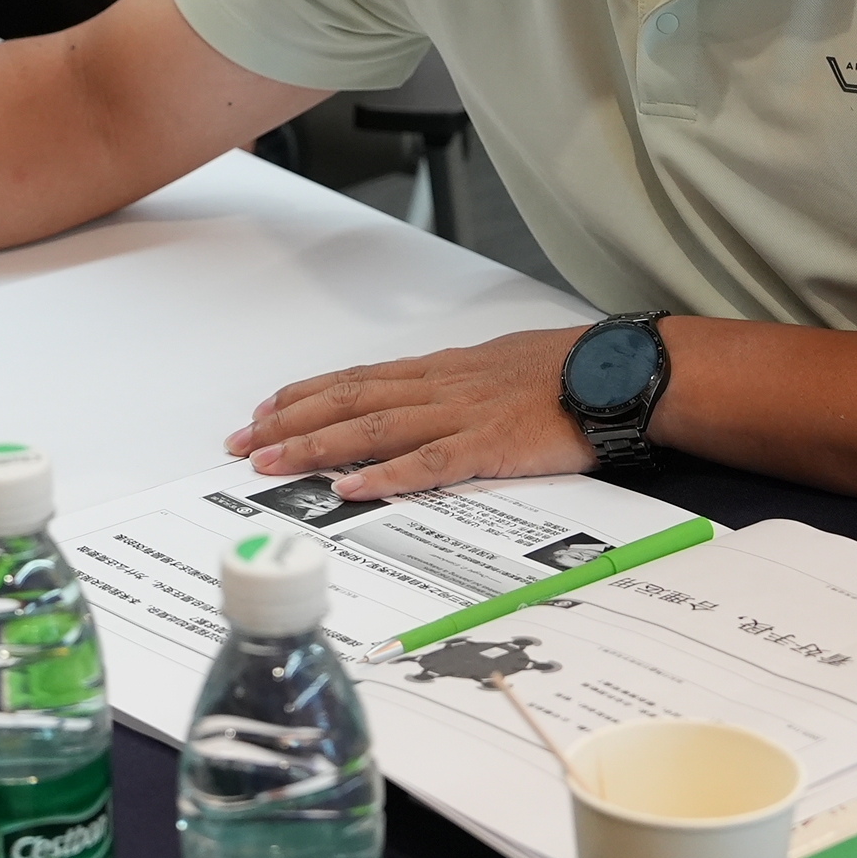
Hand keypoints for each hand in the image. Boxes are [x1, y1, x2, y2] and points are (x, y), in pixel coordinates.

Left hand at [222, 327, 594, 502]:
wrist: (616, 372)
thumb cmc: (565, 372)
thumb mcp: (495, 368)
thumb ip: (453, 385)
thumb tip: (420, 397)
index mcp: (439, 371)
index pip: (355, 380)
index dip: (303, 396)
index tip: (261, 411)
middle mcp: (437, 387)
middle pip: (347, 402)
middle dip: (288, 423)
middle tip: (241, 444)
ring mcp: (460, 415)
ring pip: (371, 429)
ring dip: (315, 447)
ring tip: (270, 464)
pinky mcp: (488, 446)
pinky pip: (427, 464)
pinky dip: (384, 476)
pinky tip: (349, 489)